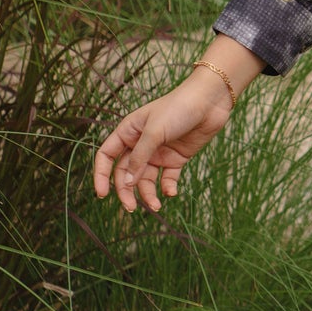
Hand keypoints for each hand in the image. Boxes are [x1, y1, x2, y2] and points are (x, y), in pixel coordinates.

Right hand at [93, 68, 236, 214]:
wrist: (210, 102)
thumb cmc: (178, 108)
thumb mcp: (154, 131)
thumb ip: (139, 158)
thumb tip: (126, 183)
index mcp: (128, 132)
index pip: (106, 156)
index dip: (101, 175)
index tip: (102, 194)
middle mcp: (140, 144)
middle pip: (125, 173)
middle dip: (126, 191)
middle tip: (130, 208)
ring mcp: (158, 152)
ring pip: (146, 179)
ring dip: (148, 194)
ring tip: (156, 206)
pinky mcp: (176, 159)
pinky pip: (167, 178)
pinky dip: (167, 188)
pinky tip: (171, 193)